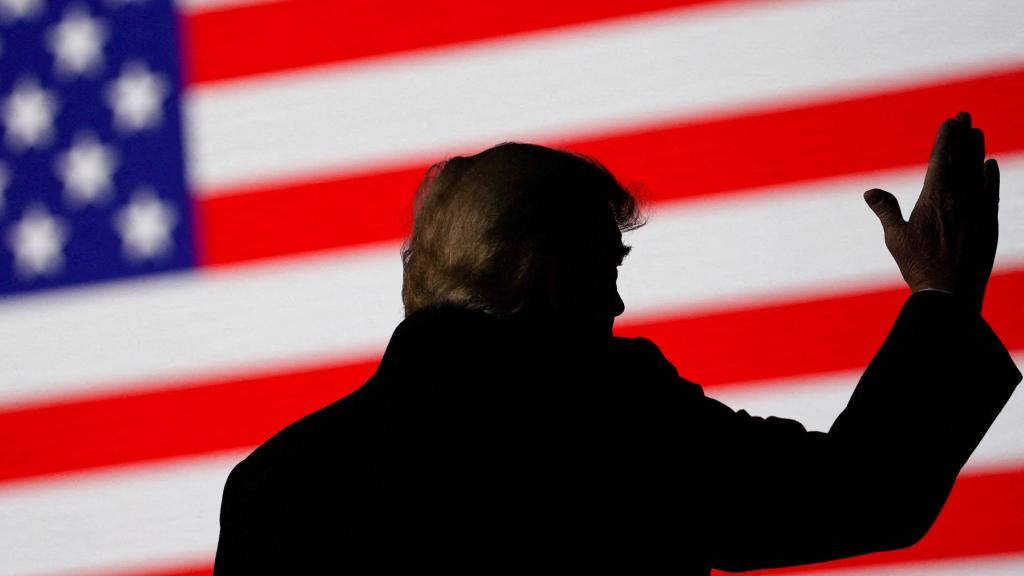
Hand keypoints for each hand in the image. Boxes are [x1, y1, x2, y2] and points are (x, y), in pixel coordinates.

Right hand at [864, 112, 998, 314]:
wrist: (951, 294)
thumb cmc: (918, 267)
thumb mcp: (895, 238)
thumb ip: (886, 210)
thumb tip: (870, 191)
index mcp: (934, 199)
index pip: (942, 159)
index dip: (946, 138)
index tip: (949, 121)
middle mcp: (959, 199)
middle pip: (962, 159)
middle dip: (963, 135)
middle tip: (964, 115)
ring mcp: (977, 210)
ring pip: (978, 172)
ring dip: (977, 150)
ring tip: (976, 132)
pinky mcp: (988, 224)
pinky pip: (991, 192)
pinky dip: (990, 176)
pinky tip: (989, 165)